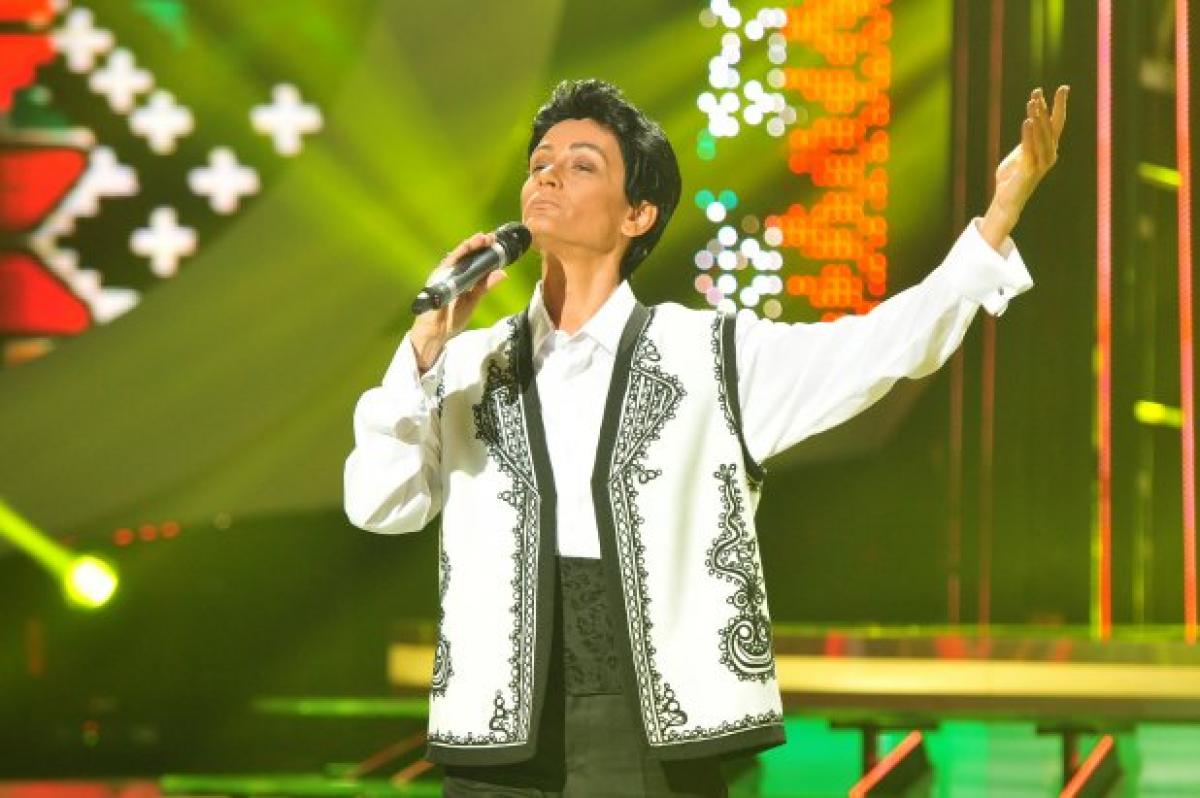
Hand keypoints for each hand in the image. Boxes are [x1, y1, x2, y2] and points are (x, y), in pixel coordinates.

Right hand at [410, 232, 508, 371]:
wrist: (436, 332)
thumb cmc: (451, 318)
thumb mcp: (473, 300)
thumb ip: (485, 286)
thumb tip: (502, 273)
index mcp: (461, 279)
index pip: (473, 262)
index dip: (483, 252)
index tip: (495, 244)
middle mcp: (452, 274)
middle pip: (466, 256)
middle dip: (478, 245)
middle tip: (491, 237)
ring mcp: (444, 275)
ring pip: (457, 256)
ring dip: (469, 246)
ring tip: (482, 238)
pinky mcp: (437, 278)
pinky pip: (448, 264)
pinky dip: (457, 255)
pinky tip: (466, 248)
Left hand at [982, 85, 1068, 246]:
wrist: (1006, 200)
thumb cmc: (1011, 177)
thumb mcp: (1020, 153)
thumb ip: (1027, 139)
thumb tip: (1031, 121)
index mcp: (1048, 148)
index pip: (1057, 123)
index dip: (1060, 105)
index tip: (1063, 87)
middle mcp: (1050, 154)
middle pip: (1051, 126)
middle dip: (1045, 107)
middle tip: (1038, 91)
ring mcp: (1042, 163)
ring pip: (1042, 136)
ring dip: (1037, 118)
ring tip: (1032, 102)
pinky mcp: (1030, 170)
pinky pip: (1030, 148)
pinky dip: (1028, 134)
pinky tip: (1027, 121)